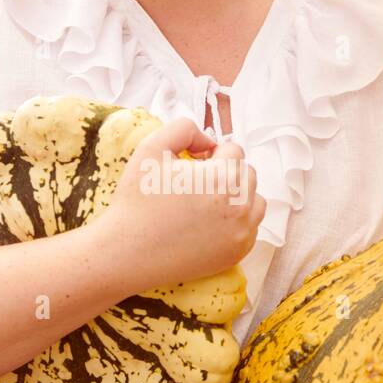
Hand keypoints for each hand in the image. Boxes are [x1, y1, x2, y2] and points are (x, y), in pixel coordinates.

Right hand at [100, 116, 265, 293]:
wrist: (128, 252)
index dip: (211, 154)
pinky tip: (209, 224)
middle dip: (227, 174)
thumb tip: (208, 142)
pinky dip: (235, 222)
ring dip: (237, 196)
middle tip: (195, 185)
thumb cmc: (138, 200)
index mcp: (223, 177)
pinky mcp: (237, 253)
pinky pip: (250, 228)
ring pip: (254, 201)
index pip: (234, 150)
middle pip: (248, 175)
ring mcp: (241, 233)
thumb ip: (185, 129)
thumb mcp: (152, 148)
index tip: (191, 166)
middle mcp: (240, 206)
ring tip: (206, 203)